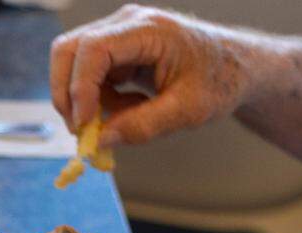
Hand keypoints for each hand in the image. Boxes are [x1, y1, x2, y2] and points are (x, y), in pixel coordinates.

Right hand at [50, 5, 250, 146]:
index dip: (80, 88)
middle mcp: (127, 23)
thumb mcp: (188, 111)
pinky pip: (86, 76)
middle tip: (81, 130)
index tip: (84, 124)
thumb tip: (101, 140)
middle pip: (69, 50)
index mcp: (150, 30)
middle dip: (68, 94)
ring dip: (86, 100)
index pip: (94, 48)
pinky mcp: (114, 50)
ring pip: (72, 65)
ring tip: (123, 115)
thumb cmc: (218, 82)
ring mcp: (118, 34)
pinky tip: (128, 106)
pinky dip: (96, 100)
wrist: (233, 67)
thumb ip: (144, 127)